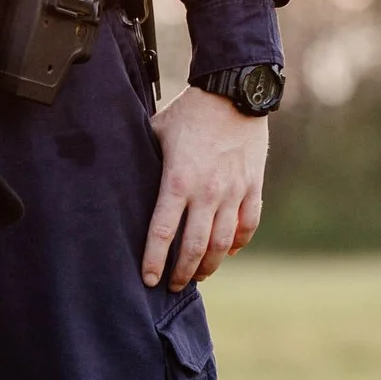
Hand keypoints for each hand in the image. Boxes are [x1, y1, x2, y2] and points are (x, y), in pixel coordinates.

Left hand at [144, 85, 267, 290]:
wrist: (234, 93)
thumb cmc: (190, 112)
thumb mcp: (157, 131)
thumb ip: (146, 160)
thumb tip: (127, 177)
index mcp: (178, 180)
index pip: (162, 231)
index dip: (154, 260)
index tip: (148, 280)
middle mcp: (208, 192)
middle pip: (194, 246)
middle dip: (182, 272)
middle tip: (173, 286)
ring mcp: (234, 191)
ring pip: (223, 243)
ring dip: (210, 265)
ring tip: (199, 275)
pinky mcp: (253, 186)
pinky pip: (248, 225)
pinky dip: (238, 243)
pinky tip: (228, 251)